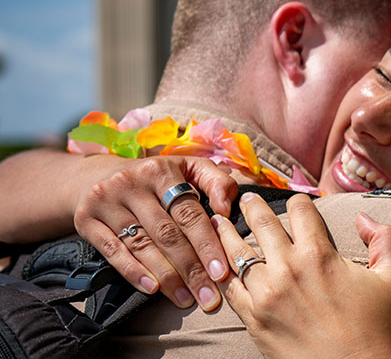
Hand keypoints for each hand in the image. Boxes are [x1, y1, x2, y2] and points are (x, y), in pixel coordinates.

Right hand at [72, 155, 237, 310]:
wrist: (96, 175)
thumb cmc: (155, 179)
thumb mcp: (188, 168)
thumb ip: (216, 181)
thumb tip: (227, 208)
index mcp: (161, 170)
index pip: (189, 213)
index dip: (207, 244)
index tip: (222, 272)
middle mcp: (132, 183)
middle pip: (167, 233)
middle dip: (191, 269)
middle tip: (208, 296)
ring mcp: (106, 201)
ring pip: (142, 246)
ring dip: (167, 277)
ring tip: (186, 299)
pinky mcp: (86, 219)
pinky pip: (112, 251)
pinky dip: (133, 272)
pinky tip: (152, 289)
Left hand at [213, 193, 390, 358]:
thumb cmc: (378, 328)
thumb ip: (385, 238)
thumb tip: (363, 218)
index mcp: (319, 253)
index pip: (299, 210)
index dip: (299, 201)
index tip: (296, 203)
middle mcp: (288, 267)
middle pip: (262, 223)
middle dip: (252, 206)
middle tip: (245, 198)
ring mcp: (266, 293)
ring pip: (237, 252)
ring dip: (227, 233)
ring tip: (219, 222)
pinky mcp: (253, 318)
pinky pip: (230, 287)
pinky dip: (223, 271)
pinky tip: (218, 263)